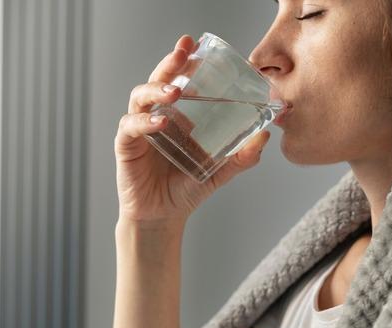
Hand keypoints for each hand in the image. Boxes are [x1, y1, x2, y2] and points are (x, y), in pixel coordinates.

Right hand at [114, 34, 270, 225]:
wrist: (163, 216)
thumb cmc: (186, 188)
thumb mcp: (220, 170)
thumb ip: (242, 156)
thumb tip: (265, 135)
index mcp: (178, 115)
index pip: (180, 80)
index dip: (186, 62)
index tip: (198, 46)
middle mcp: (157, 115)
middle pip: (159, 79)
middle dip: (171, 62)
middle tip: (184, 51)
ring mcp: (140, 128)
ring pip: (141, 96)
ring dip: (157, 88)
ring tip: (175, 90)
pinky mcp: (126, 145)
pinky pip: (131, 126)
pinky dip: (144, 121)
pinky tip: (161, 121)